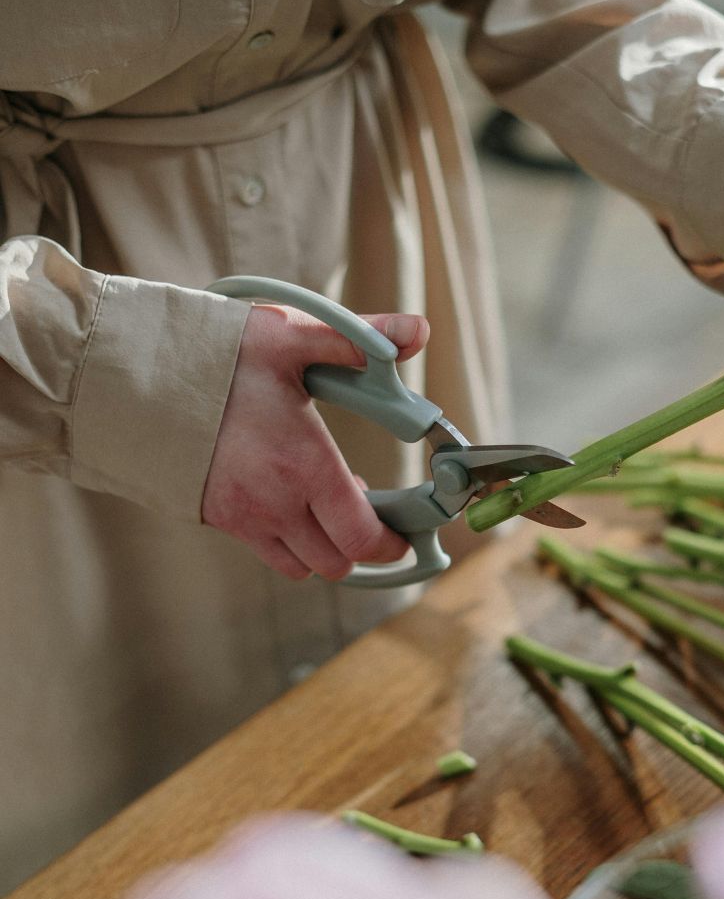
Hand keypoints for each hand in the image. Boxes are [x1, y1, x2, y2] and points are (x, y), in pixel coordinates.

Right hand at [202, 303, 429, 578]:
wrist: (132, 378)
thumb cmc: (213, 356)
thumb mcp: (289, 337)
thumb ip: (359, 341)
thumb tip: (417, 332)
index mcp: (305, 466)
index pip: (362, 536)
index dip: (391, 542)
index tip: (403, 528)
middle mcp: (277, 505)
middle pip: (337, 563)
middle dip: (359, 544)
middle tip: (367, 508)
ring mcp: (244, 519)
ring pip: (303, 567)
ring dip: (324, 548)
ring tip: (325, 505)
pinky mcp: (218, 520)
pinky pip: (267, 553)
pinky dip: (289, 544)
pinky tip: (289, 503)